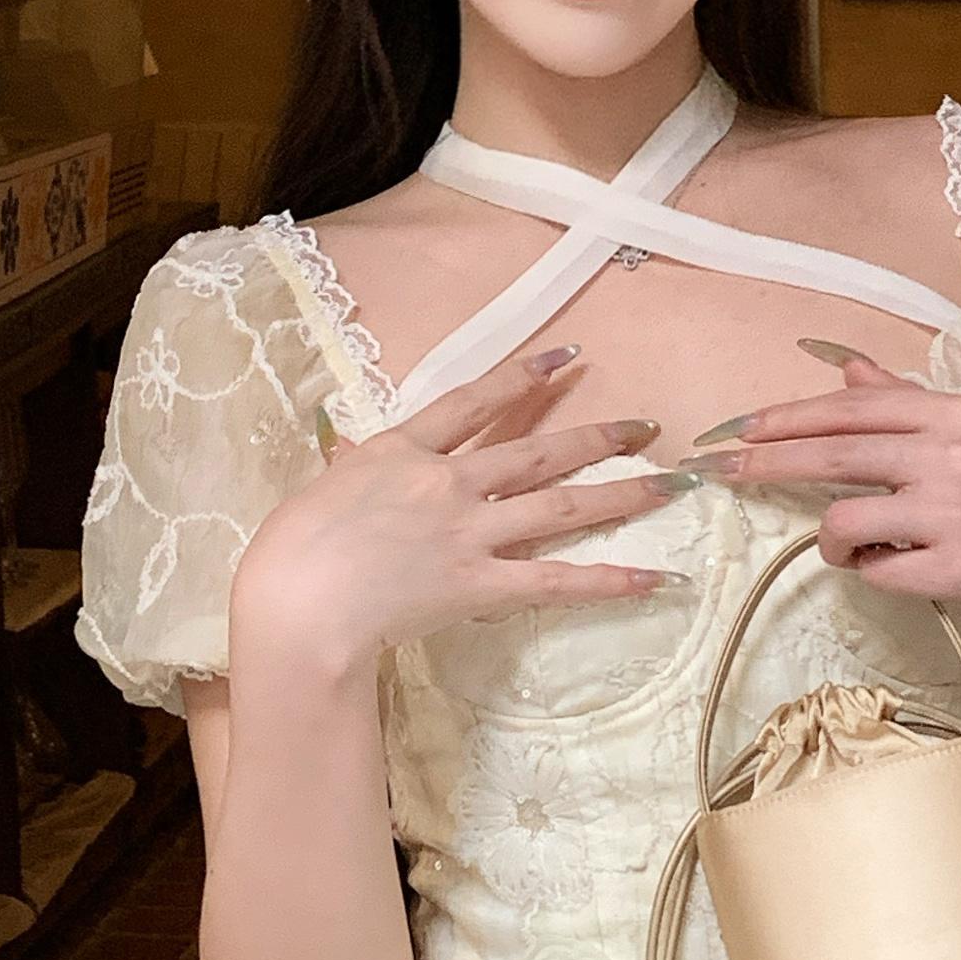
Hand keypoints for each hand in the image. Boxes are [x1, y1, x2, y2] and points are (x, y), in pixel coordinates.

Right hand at [230, 349, 682, 683]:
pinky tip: (652, 577)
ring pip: (560, 504)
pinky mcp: (479, 584)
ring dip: (620, 493)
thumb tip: (347, 446)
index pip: (474, 402)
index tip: (567, 357)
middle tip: (645, 425)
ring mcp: (469, 531)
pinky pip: (555, 580)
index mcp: (402, 450)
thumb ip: (349, 466)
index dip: (523, 376)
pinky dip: (607, 580)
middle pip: (536, 450)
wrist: (299, 601)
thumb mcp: (319, 487)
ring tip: (669, 484)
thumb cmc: (291, 548)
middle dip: (596, 435)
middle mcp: (447, 482)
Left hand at [683, 338, 960, 628]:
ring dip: (828, 539)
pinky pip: (879, 572)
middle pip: (831, 456)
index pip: (849, 409)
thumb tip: (849, 371)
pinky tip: (892, 566)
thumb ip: (909, 402)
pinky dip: (871, 571)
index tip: (741, 430)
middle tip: (721, 471)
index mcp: (952, 414)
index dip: (787, 419)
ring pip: (844, 522)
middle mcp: (947, 455)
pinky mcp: (957, 568)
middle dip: (766, 463)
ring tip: (846, 547)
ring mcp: (951, 514)